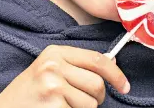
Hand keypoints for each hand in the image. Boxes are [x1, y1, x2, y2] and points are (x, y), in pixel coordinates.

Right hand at [0, 45, 128, 107]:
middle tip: (78, 102)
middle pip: (97, 84)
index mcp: (54, 52)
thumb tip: (112, 64)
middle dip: (96, 98)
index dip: (115, 74)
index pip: (96, 59)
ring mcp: (54, 85)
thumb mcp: (48, 70)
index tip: (124, 86)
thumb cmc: (29, 93)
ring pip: (92, 104)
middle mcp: (54, 65)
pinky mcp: (55, 104)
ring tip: (62, 106)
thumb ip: (75, 65)